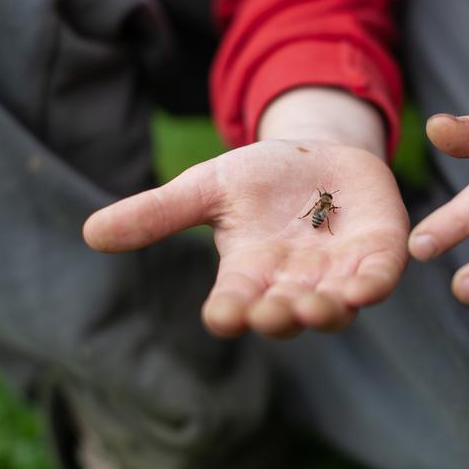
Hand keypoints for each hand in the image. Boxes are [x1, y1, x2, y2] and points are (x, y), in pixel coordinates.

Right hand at [83, 89, 408, 338]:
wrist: (319, 151)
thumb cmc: (259, 178)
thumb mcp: (206, 188)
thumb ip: (158, 213)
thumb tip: (91, 233)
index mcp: (249, 274)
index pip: (234, 305)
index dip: (229, 314)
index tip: (222, 316)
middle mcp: (293, 285)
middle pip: (284, 315)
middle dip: (279, 317)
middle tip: (270, 313)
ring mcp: (338, 274)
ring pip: (333, 309)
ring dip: (326, 312)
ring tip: (315, 307)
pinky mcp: (377, 256)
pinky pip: (378, 280)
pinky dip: (373, 286)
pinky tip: (366, 287)